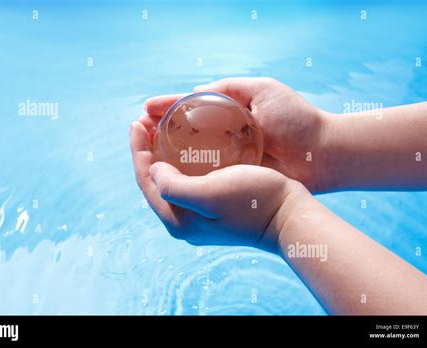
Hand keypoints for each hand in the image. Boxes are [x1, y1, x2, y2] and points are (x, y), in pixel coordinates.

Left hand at [130, 120, 305, 250]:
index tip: (137, 122)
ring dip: (162, 152)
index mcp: (177, 219)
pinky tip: (186, 143)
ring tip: (161, 127)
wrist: (289, 215)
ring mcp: (199, 214)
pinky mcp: (213, 205)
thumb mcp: (210, 195)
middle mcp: (184, 220)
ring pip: (171, 177)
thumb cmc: (253, 202)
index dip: (138, 149)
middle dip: (147, 149)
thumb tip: (154, 170)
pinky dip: (181, 159)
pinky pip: (187, 178)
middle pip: (155, 179)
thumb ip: (173, 186)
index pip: (145, 180)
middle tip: (146, 121)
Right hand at [144, 77, 329, 191]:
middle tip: (138, 131)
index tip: (144, 111)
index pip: (188, 111)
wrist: (323, 154)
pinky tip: (166, 173)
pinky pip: (203, 180)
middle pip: (182, 136)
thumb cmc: (297, 120)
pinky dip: (183, 176)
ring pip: (188, 159)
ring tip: (144, 150)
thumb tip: (195, 92)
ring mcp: (227, 162)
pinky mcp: (234, 182)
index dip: (165, 110)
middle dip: (157, 133)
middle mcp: (223, 139)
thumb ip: (231, 88)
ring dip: (164, 155)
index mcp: (228, 116)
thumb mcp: (263, 90)